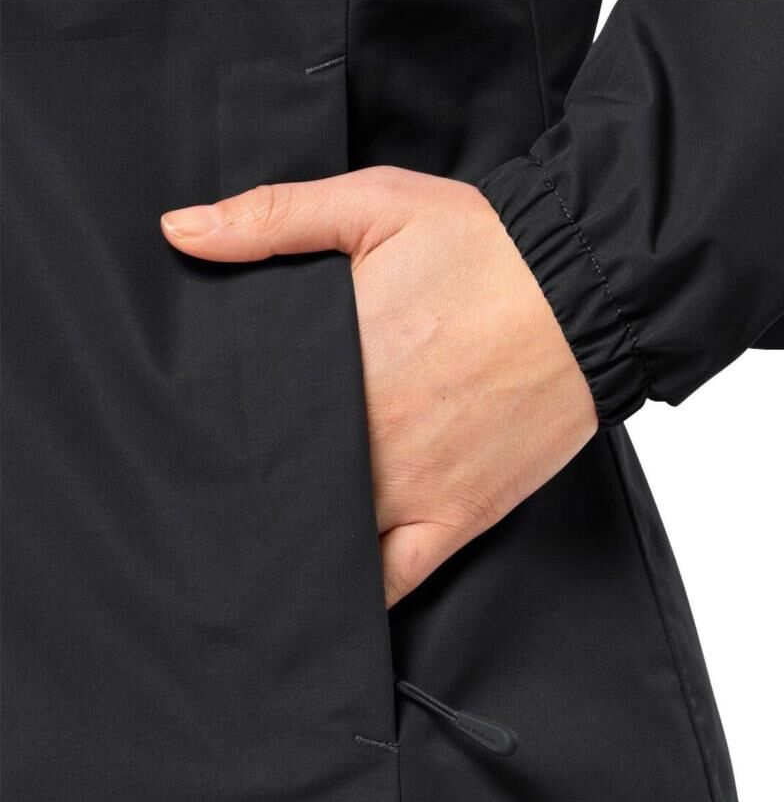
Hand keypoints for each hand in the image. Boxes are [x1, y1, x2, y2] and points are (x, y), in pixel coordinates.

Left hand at [161, 167, 597, 606]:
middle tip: (223, 495)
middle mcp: (365, 440)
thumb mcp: (377, 205)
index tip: (197, 438)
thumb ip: (273, 218)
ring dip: (294, 545)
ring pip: (327, 542)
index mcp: (334, 366)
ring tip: (262, 550)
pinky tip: (328, 596)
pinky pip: (396, 579)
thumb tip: (180, 232)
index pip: (247, 420)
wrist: (585, 290)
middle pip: (281, 487)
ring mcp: (411, 488)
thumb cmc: (487, 248)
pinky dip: (359, 595)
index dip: (216, 434)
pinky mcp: (459, 517)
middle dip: (252, 491)